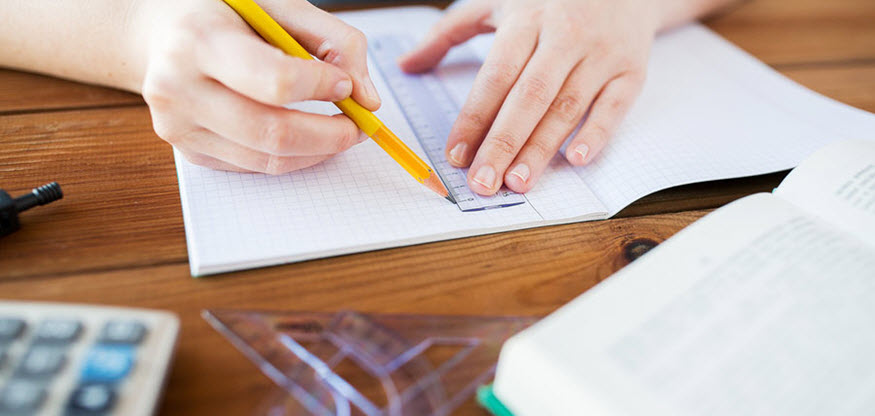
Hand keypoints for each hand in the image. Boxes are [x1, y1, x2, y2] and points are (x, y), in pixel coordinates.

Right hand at [137, 0, 380, 173]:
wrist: (162, 34)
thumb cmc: (227, 15)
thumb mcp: (279, 5)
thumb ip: (334, 41)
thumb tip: (368, 99)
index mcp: (199, 39)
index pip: (273, 81)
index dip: (319, 87)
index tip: (346, 85)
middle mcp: (178, 86)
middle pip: (272, 132)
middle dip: (330, 135)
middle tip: (360, 127)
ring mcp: (178, 125)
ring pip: (267, 159)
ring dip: (317, 151)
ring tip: (339, 130)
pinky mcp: (188, 151)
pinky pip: (255, 166)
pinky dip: (291, 155)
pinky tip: (303, 134)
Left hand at [399, 0, 658, 194]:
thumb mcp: (497, 2)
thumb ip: (449, 32)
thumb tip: (406, 65)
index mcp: (526, 19)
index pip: (495, 76)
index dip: (474, 118)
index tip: (455, 154)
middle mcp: (563, 35)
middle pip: (529, 97)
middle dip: (504, 143)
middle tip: (483, 183)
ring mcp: (600, 53)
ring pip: (567, 107)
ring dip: (541, 148)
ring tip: (517, 183)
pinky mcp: (631, 69)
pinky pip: (615, 106)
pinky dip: (597, 133)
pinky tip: (576, 159)